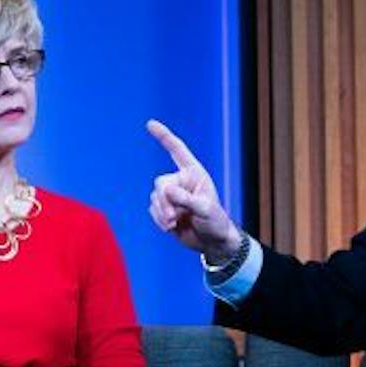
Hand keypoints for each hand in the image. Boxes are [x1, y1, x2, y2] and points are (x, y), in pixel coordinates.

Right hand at [145, 118, 242, 263]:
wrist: (212, 242)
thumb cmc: (215, 222)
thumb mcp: (205, 209)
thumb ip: (185, 199)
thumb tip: (166, 191)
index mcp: (194, 173)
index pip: (176, 150)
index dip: (164, 136)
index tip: (150, 123)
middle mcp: (181, 181)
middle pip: (160, 183)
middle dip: (164, 201)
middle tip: (173, 217)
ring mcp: (172, 196)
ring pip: (154, 198)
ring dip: (162, 213)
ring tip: (175, 223)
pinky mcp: (164, 210)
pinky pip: (152, 210)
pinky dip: (159, 220)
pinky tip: (172, 227)